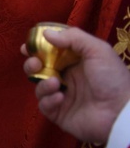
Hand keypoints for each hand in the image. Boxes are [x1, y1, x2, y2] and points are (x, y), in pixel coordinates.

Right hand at [21, 26, 129, 143]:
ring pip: (39, 87)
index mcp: (75, 62)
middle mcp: (67, 78)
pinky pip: (44, 106)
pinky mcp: (59, 114)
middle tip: (35, 64)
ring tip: (56, 83)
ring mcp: (62, 96)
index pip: (50, 53)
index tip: (26, 47)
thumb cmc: (112, 78)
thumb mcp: (98, 50)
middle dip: (32, 65)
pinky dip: (48, 100)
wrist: (121, 112)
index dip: (37, 49)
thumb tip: (46, 33)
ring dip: (43, 84)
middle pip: (39, 69)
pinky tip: (60, 98)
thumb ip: (73, 38)